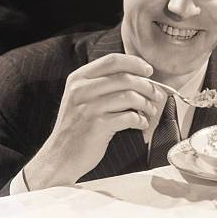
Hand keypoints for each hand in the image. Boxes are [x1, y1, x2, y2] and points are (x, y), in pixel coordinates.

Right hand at [24, 53, 163, 188]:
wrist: (59, 157)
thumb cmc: (77, 126)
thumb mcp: (82, 98)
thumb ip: (102, 83)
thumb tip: (138, 76)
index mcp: (79, 78)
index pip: (113, 60)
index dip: (135, 63)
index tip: (148, 71)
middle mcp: (81, 89)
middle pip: (125, 78)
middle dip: (147, 86)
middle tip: (156, 95)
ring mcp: (89, 107)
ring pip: (130, 97)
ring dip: (146, 104)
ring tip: (150, 111)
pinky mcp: (97, 126)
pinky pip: (129, 117)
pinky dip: (140, 120)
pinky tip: (142, 124)